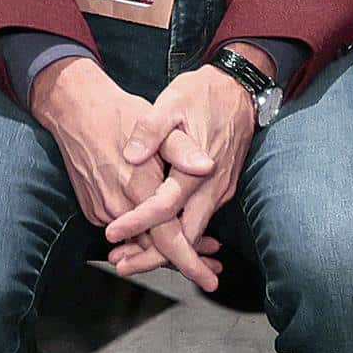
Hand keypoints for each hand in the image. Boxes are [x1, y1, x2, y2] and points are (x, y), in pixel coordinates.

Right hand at [31, 58, 221, 291]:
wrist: (75, 110)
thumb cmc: (119, 114)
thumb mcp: (157, 122)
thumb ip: (182, 150)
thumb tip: (207, 166)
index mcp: (139, 187)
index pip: (168, 239)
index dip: (191, 262)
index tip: (209, 281)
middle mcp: (119, 206)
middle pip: (155, 248)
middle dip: (185, 262)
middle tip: (211, 270)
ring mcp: (103, 210)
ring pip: (140, 241)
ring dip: (166, 247)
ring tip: (199, 249)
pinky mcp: (93, 209)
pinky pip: (125, 231)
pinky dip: (144, 235)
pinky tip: (162, 228)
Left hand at [102, 54, 259, 277]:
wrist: (240, 88)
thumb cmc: (203, 93)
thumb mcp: (172, 102)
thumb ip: (151, 130)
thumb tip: (131, 155)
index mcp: (197, 169)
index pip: (165, 207)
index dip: (138, 223)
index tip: (112, 234)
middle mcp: (212, 187)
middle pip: (183, 236)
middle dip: (152, 256)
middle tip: (119, 264)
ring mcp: (220, 191)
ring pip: (192, 232)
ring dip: (164, 248)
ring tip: (129, 255)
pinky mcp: (221, 189)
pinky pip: (198, 220)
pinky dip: (178, 233)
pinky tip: (157, 235)